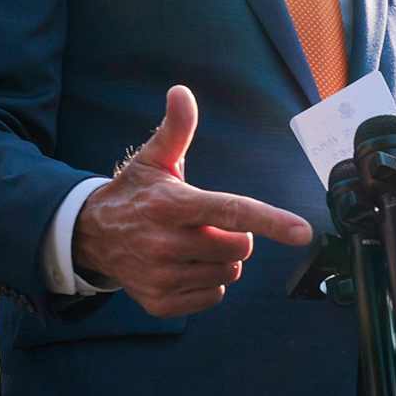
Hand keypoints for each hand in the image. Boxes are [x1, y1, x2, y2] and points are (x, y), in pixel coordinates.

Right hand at [68, 85, 312, 314]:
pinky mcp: (160, 303)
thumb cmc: (135, 194)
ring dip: (220, 260)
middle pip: (239, 247)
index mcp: (171, 205)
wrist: (91, 236)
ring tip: (191, 245)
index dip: (271, 221)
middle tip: (207, 226)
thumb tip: (181, 92)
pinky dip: (207, 283)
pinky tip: (183, 267)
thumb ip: (176, 128)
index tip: (303, 231)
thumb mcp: (153, 159)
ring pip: (228, 273)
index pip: (230, 212)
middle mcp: (165, 243)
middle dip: (235, 236)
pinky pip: (213, 296)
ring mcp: (161, 277)